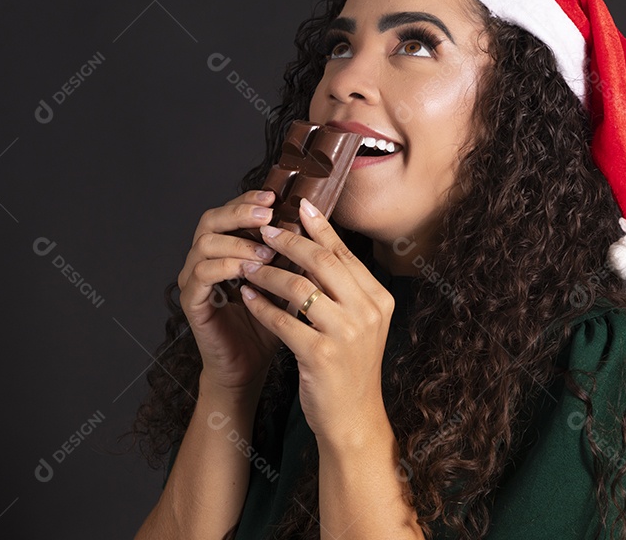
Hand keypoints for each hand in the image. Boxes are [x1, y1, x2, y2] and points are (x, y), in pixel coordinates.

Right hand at [177, 190, 283, 396]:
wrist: (250, 367)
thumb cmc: (271, 326)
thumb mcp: (289, 284)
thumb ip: (294, 256)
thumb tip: (319, 224)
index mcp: (226, 249)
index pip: (231, 211)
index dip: (250, 200)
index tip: (276, 196)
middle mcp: (204, 259)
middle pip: (210, 218)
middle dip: (240, 212)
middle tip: (268, 213)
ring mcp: (194, 280)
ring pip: (204, 243)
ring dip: (238, 242)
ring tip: (267, 251)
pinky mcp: (191, 302)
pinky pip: (201, 274)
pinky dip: (226, 266)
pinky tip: (250, 271)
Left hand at [239, 197, 395, 446]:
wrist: (353, 419)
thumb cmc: (350, 368)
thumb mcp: (359, 324)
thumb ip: (344, 289)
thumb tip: (316, 246)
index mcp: (379, 299)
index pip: (344, 254)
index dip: (319, 228)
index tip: (299, 206)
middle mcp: (367, 312)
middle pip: (322, 262)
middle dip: (289, 242)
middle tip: (265, 231)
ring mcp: (346, 334)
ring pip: (298, 287)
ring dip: (267, 273)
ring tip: (248, 264)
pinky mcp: (320, 355)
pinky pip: (281, 320)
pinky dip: (260, 305)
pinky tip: (247, 296)